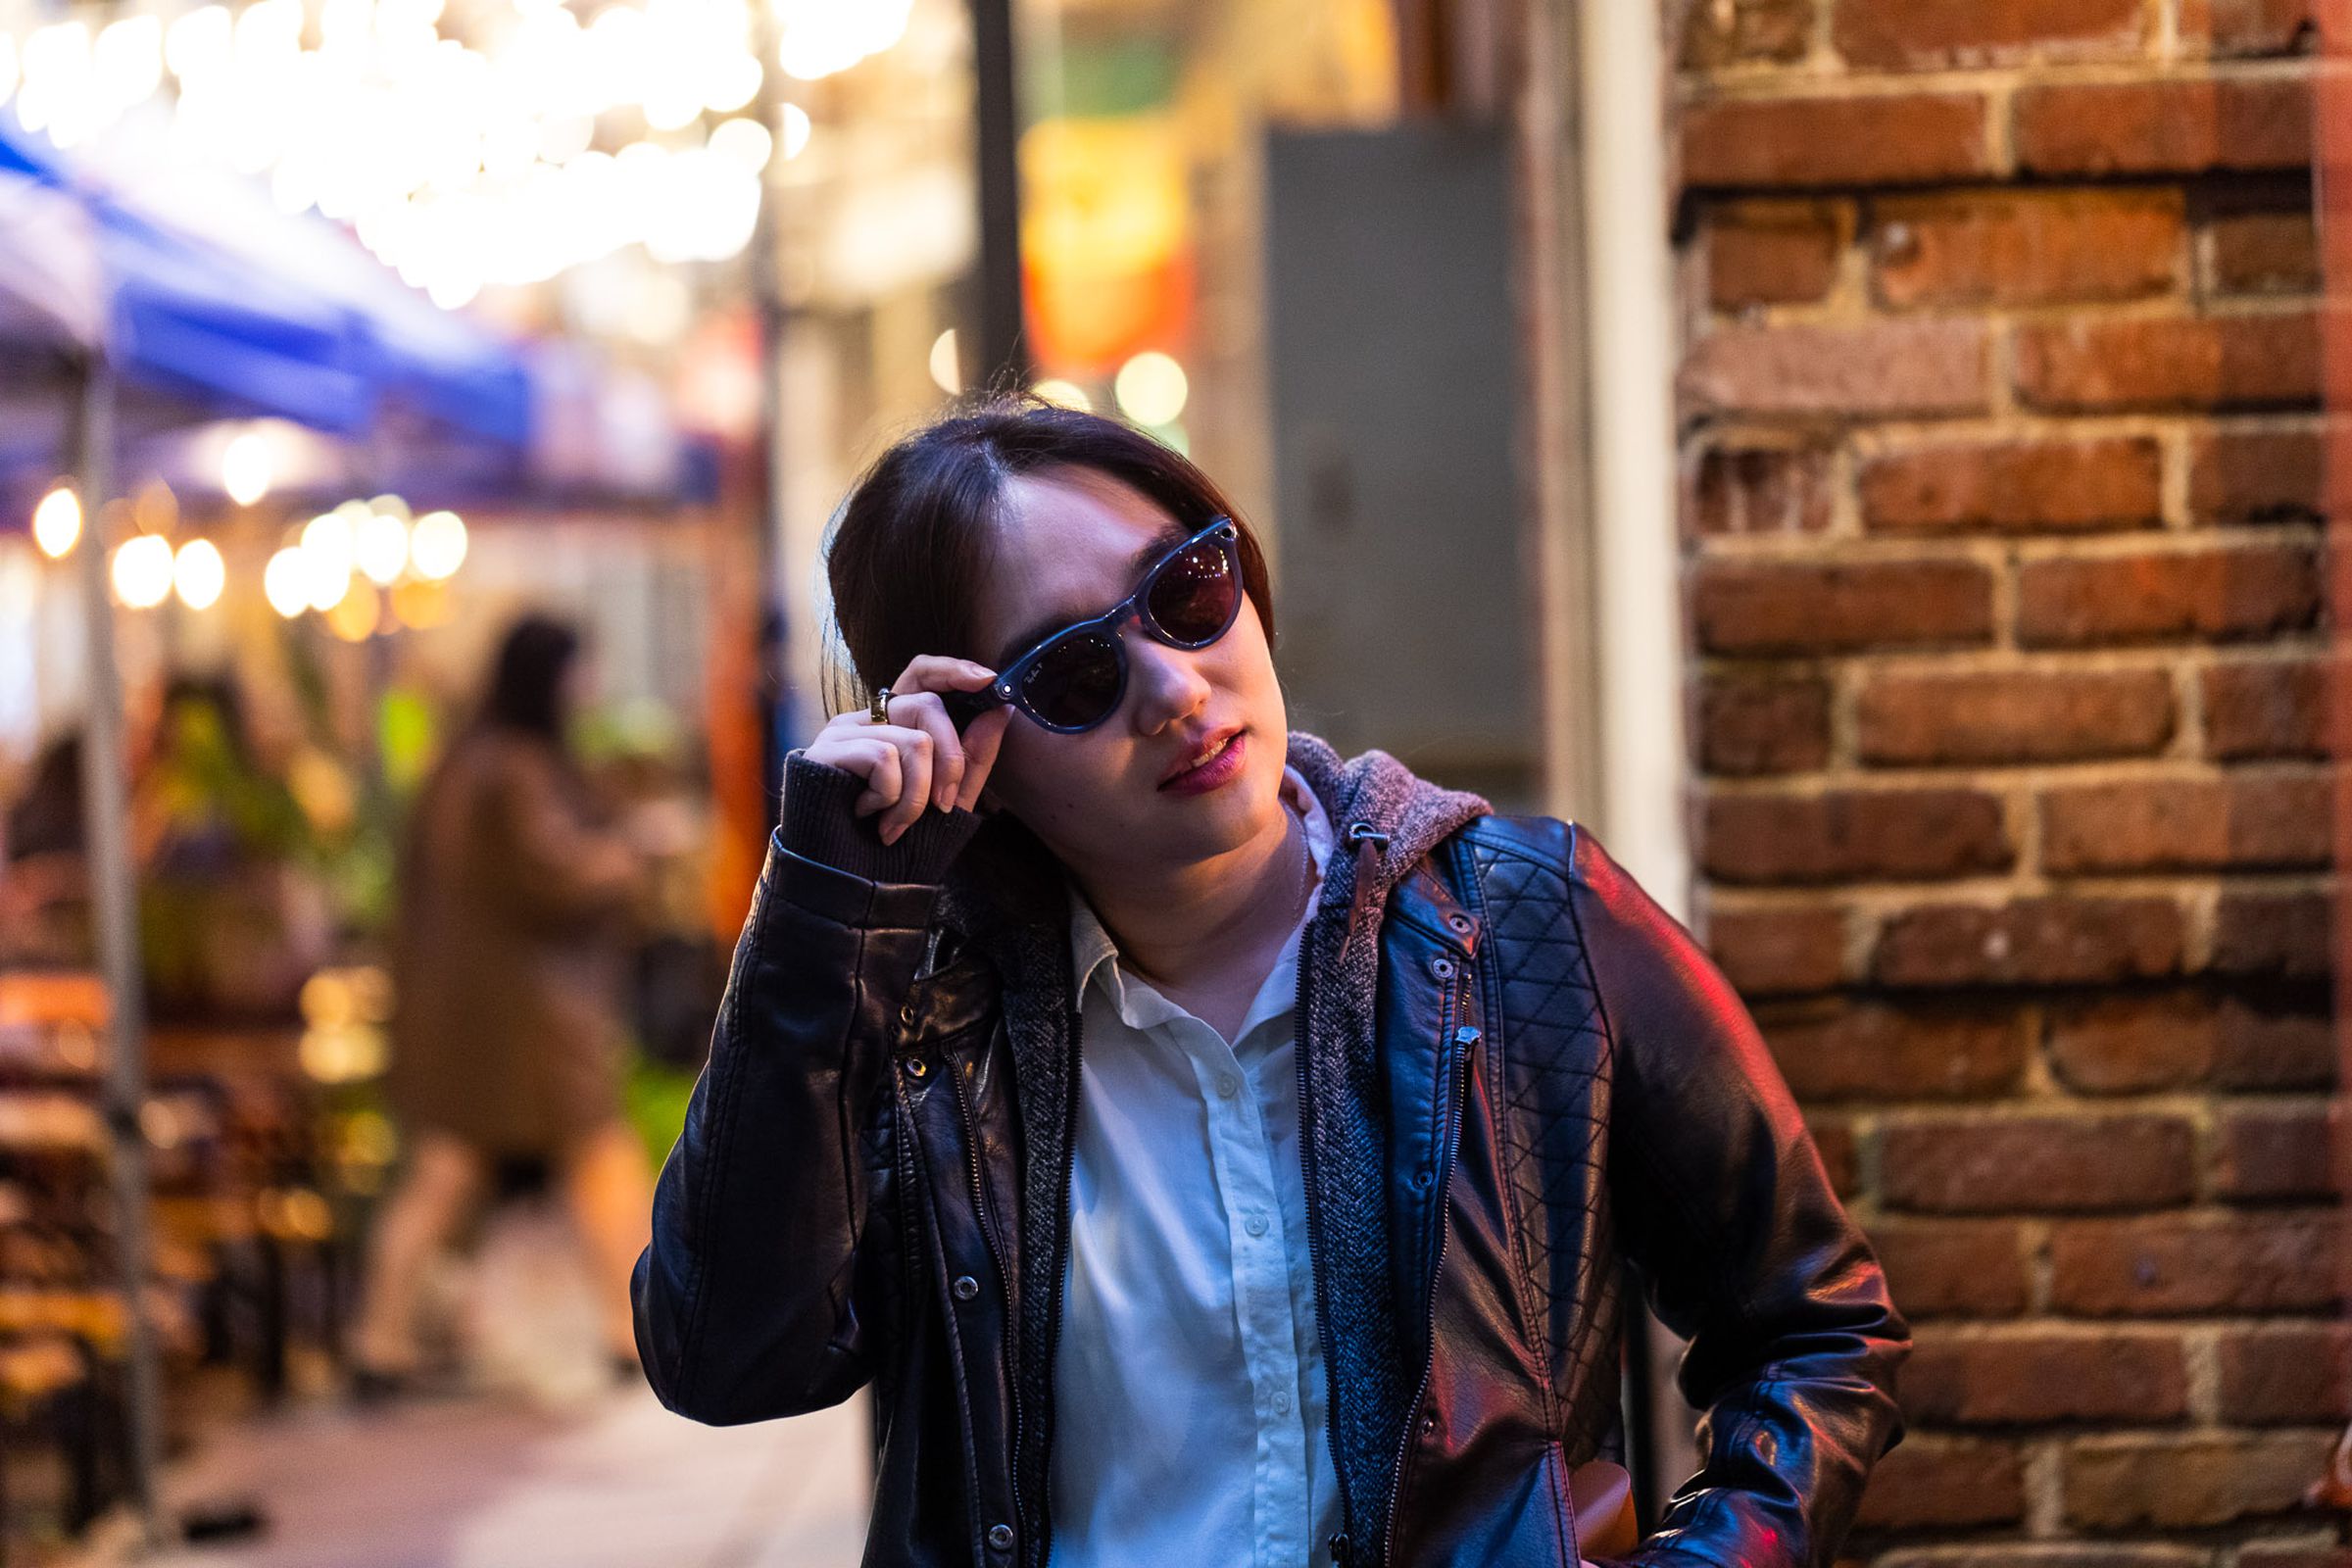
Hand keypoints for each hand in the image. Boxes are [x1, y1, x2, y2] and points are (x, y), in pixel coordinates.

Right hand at [803, 656, 1013, 844]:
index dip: (954, 670)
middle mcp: (867, 720)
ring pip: (914, 740)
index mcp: (894, 724)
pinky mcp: (824, 751)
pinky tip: (871, 817)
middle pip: (928, 706)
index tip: (988, 681)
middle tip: (943, 806)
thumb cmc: (899, 842)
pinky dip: (890, 798)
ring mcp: (842, 732)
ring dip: (918, 797)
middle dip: (951, 761)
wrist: (852, 882)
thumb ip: (975, 756)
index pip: (922, 672)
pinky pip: (883, 759)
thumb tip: (1003, 709)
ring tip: (898, 825)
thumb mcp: (951, 799)